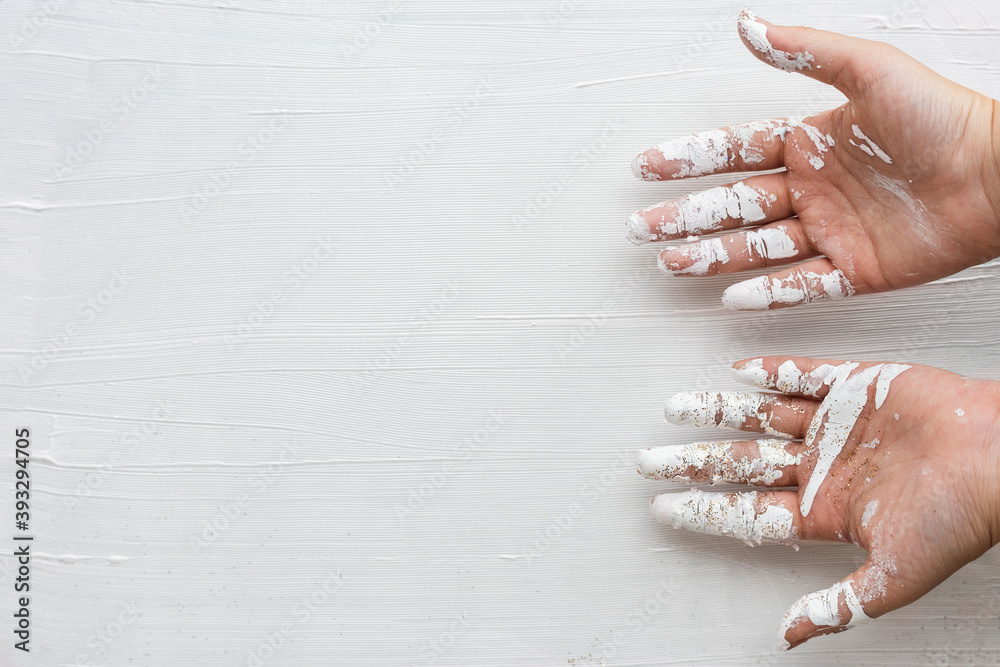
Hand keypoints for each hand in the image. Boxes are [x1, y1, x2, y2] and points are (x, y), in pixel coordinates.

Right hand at [628, 8, 999, 309]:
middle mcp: (814, 189)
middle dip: (685, 217)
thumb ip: (804, 53)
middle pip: (734, 205)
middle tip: (642, 226)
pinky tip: (733, 296)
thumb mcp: (869, 70)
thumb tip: (748, 24)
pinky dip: (768, 293)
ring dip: (712, 255)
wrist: (998, 175)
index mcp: (811, 143)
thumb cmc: (944, 118)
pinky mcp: (855, 269)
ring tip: (671, 262)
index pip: (734, 152)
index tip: (648, 166)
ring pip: (757, 247)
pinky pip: (802, 284)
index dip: (689, 159)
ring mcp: (831, 231)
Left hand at [637, 356, 999, 648]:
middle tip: (647, 460)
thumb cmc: (961, 518)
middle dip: (691, 462)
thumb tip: (790, 636)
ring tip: (673, 407)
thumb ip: (838, 604)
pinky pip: (801, 377)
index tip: (661, 508)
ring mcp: (835, 426)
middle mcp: (822, 466)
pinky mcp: (855, 387)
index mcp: (826, 510)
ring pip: (759, 418)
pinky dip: (770, 372)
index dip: (703, 510)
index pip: (747, 512)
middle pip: (740, 463)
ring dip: (716, 412)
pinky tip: (736, 373)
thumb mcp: (893, 577)